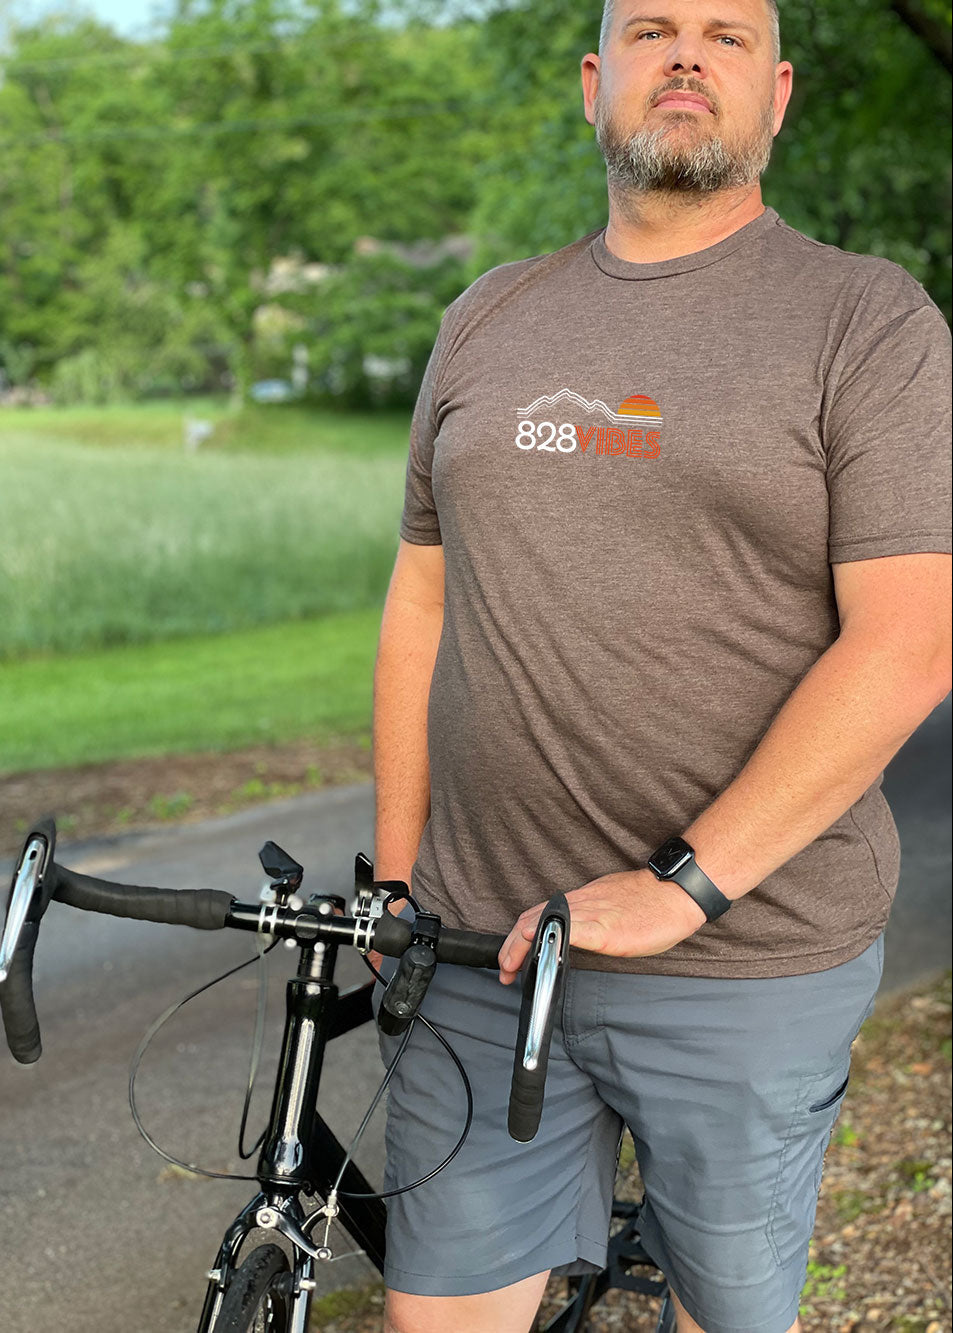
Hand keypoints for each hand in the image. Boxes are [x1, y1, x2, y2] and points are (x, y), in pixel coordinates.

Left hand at [497, 869, 707, 984]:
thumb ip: (589, 916)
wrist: (676, 893)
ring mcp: (593, 915)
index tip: (508, 958)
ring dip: (522, 947)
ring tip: (510, 967)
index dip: (517, 935)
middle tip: (503, 970)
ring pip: (545, 924)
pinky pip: (575, 930)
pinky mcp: (607, 930)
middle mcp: (581, 905)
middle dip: (510, 945)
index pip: (538, 913)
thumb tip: (573, 933)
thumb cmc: (649, 901)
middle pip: (532, 918)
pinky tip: (539, 943)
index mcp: (581, 901)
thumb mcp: (609, 901)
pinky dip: (552, 935)